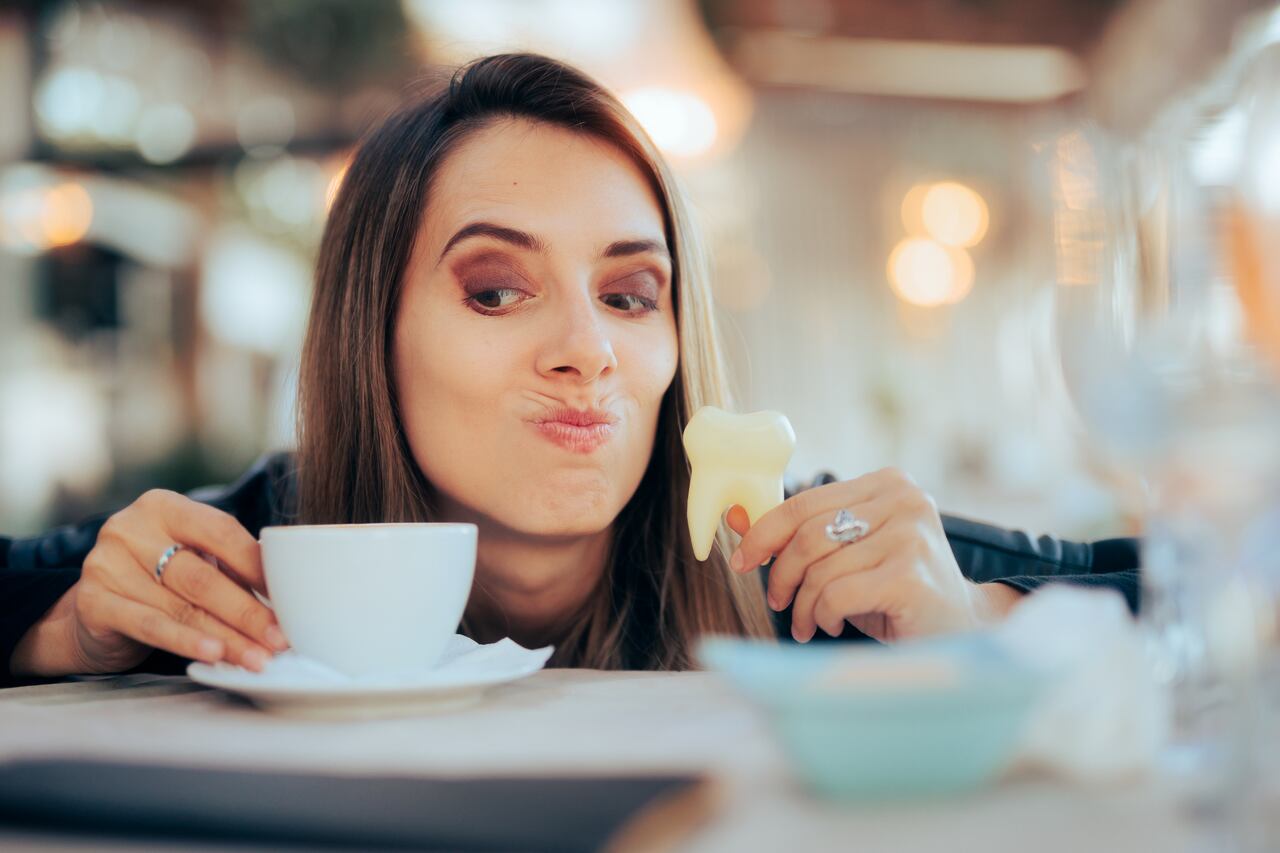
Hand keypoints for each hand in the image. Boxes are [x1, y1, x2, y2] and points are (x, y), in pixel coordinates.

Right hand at [10, 490, 287, 677]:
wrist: (95, 608)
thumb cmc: (157, 577)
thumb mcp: (191, 556)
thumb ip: (229, 563)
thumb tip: (288, 589)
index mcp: (163, 506)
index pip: (221, 532)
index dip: (258, 565)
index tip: (289, 595)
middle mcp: (130, 528)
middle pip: (203, 576)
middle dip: (248, 612)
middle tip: (279, 638)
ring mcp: (106, 565)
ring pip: (182, 607)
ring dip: (227, 637)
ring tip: (258, 657)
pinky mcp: (94, 602)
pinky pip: (151, 626)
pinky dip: (188, 642)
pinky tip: (215, 654)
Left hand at [725, 468, 1022, 641]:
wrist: (962, 633)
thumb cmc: (893, 592)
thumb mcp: (845, 556)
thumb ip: (796, 535)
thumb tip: (734, 516)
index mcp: (888, 484)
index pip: (805, 501)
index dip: (764, 532)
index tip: (743, 561)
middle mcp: (905, 500)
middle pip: (807, 534)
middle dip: (782, 575)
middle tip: (778, 603)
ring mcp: (912, 536)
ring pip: (820, 569)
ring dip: (803, 605)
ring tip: (810, 623)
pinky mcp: (911, 576)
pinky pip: (836, 594)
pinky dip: (823, 616)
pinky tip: (835, 626)